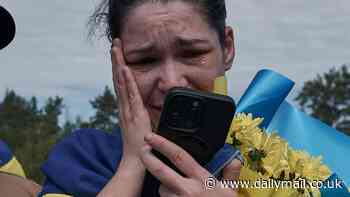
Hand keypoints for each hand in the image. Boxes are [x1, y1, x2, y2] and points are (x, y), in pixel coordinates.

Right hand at [111, 38, 152, 158]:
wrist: (137, 161)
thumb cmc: (140, 144)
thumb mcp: (142, 124)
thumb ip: (142, 113)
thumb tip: (145, 104)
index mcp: (126, 107)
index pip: (122, 83)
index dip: (120, 67)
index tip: (119, 53)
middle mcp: (124, 106)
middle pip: (118, 79)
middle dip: (117, 60)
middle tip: (115, 43)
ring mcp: (128, 109)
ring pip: (121, 83)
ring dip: (119, 64)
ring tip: (116, 48)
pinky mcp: (134, 114)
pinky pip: (130, 95)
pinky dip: (127, 81)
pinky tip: (125, 69)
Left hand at [140, 133, 240, 196]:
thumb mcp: (231, 192)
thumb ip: (231, 175)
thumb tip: (235, 161)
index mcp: (201, 179)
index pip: (179, 157)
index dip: (163, 144)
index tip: (151, 137)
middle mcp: (186, 189)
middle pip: (161, 170)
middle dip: (148, 158)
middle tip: (142, 150)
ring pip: (162, 189)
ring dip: (165, 187)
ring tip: (177, 190)